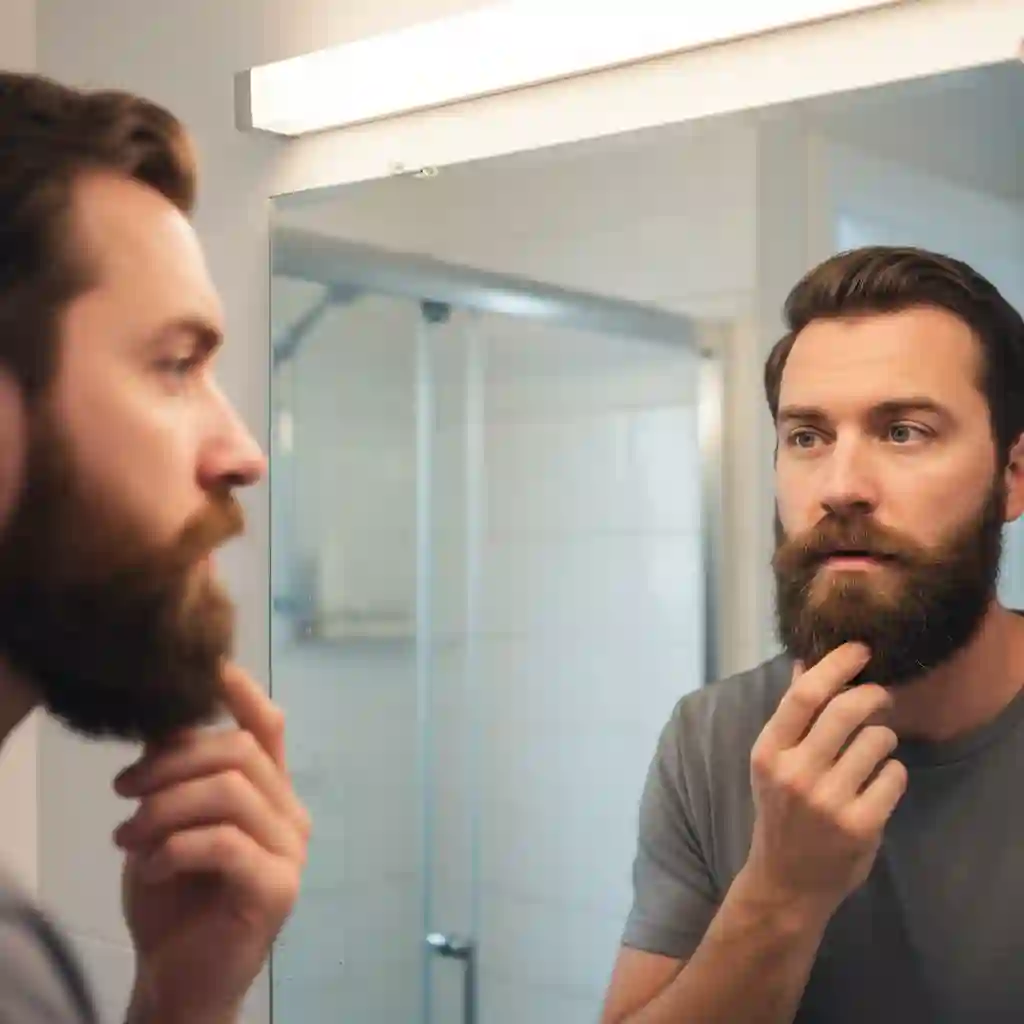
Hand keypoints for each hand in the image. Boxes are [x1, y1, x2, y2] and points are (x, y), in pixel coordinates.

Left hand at [113, 664, 310, 1023]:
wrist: (179, 977)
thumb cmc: (175, 897)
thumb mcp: (166, 823)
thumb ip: (176, 776)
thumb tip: (167, 722)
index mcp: (269, 792)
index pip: (268, 729)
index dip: (243, 693)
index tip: (213, 667)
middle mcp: (290, 813)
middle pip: (239, 752)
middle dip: (172, 763)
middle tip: (122, 790)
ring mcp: (290, 850)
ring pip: (229, 793)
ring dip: (165, 808)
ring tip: (126, 838)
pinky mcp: (278, 887)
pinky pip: (224, 843)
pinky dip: (176, 848)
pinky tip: (152, 867)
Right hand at [742, 643, 906, 921]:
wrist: (787, 881)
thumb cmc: (782, 811)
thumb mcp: (773, 762)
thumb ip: (791, 714)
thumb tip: (805, 662)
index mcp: (768, 752)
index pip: (803, 695)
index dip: (835, 665)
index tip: (860, 650)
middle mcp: (795, 774)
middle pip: (846, 710)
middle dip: (873, 694)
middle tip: (881, 695)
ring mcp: (829, 801)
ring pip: (878, 740)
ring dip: (883, 736)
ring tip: (874, 748)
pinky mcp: (861, 824)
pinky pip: (894, 774)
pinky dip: (893, 772)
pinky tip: (879, 782)